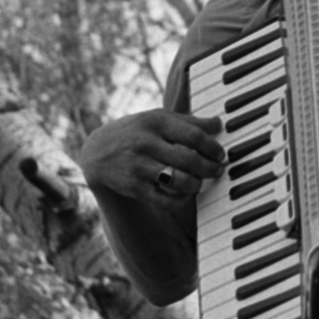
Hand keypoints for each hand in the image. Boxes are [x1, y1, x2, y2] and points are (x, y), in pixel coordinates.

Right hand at [79, 108, 224, 215]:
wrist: (98, 153)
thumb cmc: (137, 132)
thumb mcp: (158, 119)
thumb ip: (188, 121)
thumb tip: (219, 123)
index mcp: (156, 122)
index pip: (194, 135)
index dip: (213, 147)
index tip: (221, 153)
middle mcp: (146, 143)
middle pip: (189, 160)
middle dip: (209, 168)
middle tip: (217, 170)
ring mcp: (139, 166)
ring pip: (179, 181)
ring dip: (196, 185)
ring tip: (199, 182)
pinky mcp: (134, 187)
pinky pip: (165, 200)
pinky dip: (180, 200)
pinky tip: (184, 194)